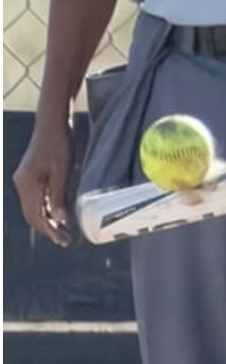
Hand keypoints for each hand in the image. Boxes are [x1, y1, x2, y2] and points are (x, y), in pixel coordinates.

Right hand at [13, 120, 73, 246]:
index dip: (49, 230)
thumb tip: (60, 219)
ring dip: (48, 219)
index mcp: (27, 184)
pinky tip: (58, 214)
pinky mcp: (31, 175)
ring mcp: (25, 179)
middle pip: (32, 214)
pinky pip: (37, 198)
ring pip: (34, 207)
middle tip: (65, 240)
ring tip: (64, 231)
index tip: (63, 241)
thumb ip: (59, 195)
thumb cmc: (59, 144)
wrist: (52, 123)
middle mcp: (22, 184)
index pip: (36, 215)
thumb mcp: (62, 170)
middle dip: (48, 228)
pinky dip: (47, 208)